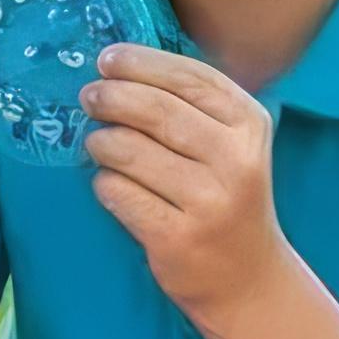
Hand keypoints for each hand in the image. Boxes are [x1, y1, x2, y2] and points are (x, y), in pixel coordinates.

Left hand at [79, 46, 287, 323]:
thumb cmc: (227, 199)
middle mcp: (235, 159)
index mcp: (249, 125)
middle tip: (89, 97)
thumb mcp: (232, 145)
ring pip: (131, 151)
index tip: (107, 59)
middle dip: (113, 97)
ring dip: (102, 142)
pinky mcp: (178, 236)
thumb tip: (121, 68)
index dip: (143, 63)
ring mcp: (208, 201)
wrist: (249, 279)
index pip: (190, 78)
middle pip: (157, 110)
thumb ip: (193, 107)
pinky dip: (105, 183)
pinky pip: (120, 193)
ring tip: (97, 144)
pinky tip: (109, 183)